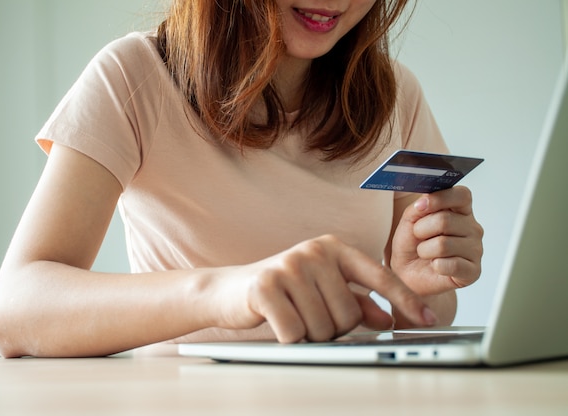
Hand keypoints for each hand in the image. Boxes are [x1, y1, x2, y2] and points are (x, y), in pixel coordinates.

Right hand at [215, 235, 436, 343]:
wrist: (229, 290)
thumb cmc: (281, 291)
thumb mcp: (321, 291)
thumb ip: (355, 301)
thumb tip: (386, 318)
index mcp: (333, 248)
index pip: (379, 275)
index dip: (405, 300)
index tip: (429, 320)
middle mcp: (315, 251)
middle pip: (349, 314)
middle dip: (333, 329)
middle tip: (310, 317)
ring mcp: (290, 265)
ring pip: (325, 327)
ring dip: (310, 334)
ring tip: (292, 317)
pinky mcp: (267, 285)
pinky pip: (295, 331)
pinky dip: (289, 338)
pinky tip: (276, 322)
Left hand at [389, 186, 483, 295]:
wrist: (408, 275)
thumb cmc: (411, 245)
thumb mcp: (409, 220)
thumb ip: (418, 207)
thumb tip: (425, 201)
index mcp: (460, 211)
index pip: (462, 195)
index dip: (440, 199)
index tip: (421, 206)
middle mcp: (472, 228)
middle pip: (446, 220)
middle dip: (421, 230)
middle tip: (418, 238)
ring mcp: (475, 250)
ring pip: (444, 244)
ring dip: (424, 250)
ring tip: (425, 253)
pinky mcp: (473, 271)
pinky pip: (452, 265)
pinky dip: (436, 266)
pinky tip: (435, 266)